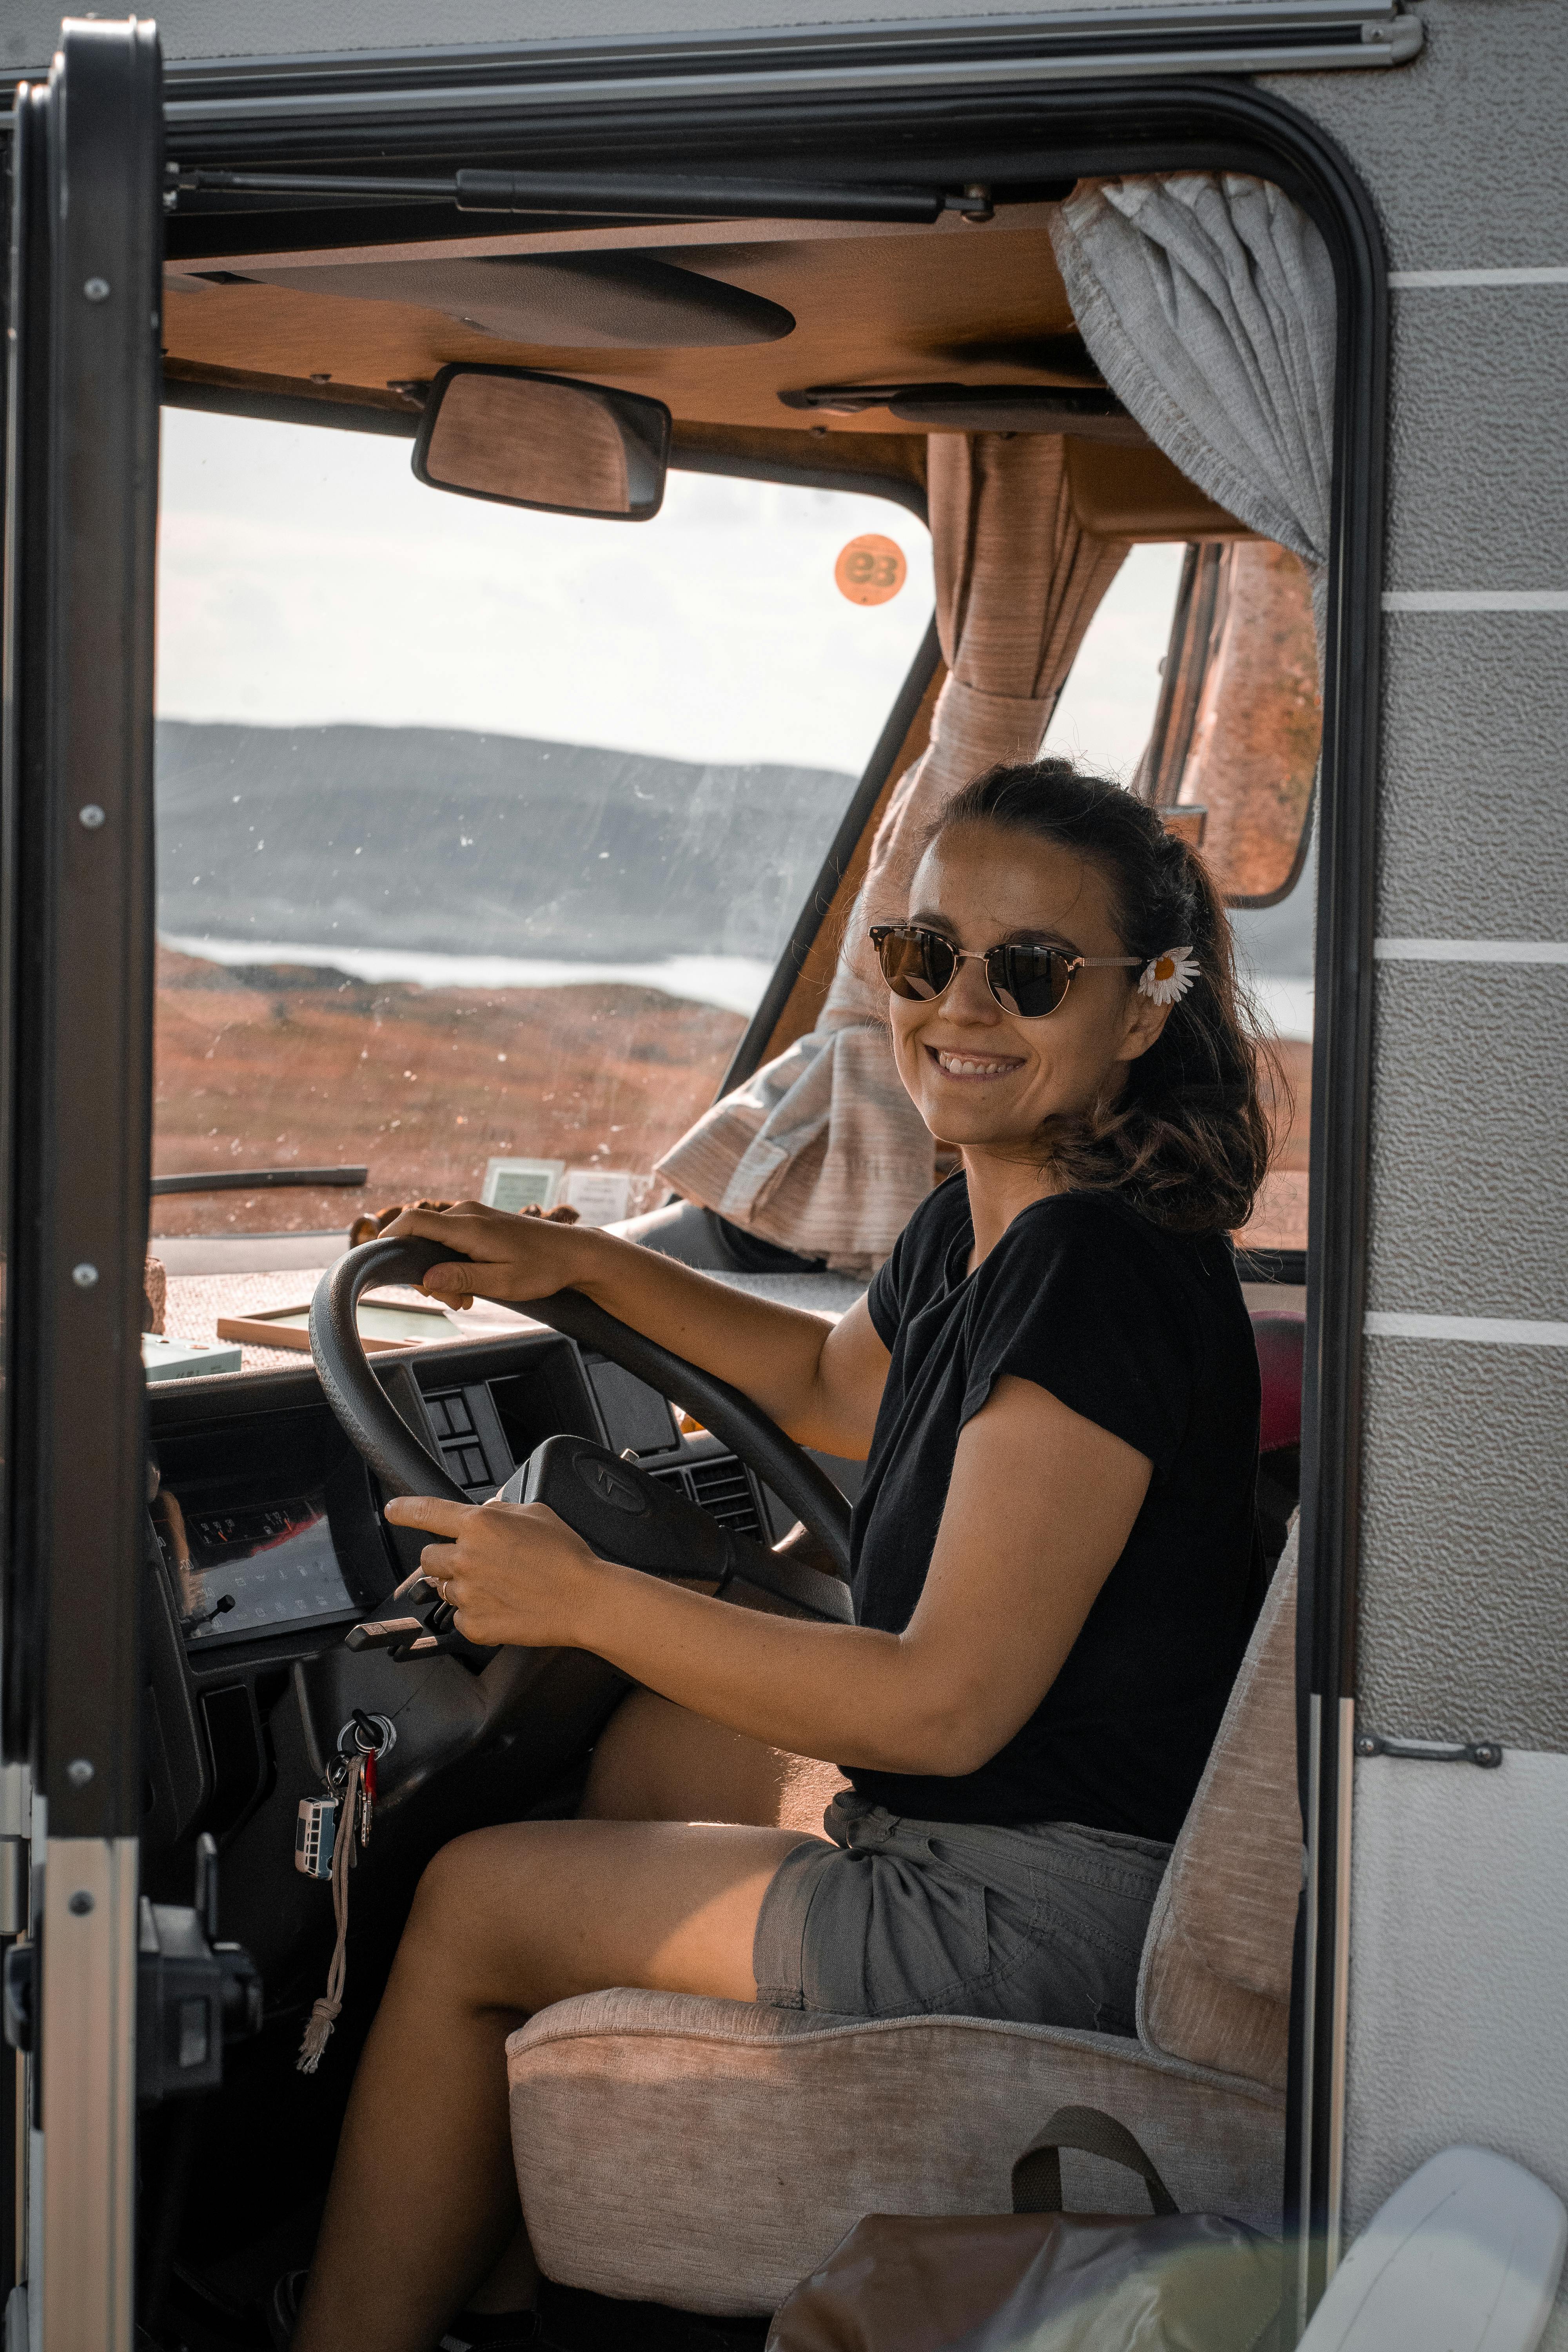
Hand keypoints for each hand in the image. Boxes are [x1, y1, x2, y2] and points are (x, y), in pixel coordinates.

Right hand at [380, 1199, 596, 1311]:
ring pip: (435, 1241)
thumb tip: (426, 1279)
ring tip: (467, 1297)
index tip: (381, 1260)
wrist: (573, 1252)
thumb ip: (462, 1279)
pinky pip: (451, 1239)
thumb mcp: (502, 1282)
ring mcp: (474, 1215)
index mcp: (469, 1226)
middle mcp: (467, 1213)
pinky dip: (452, 1263)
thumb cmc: (543, 1268)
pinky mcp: (480, 1222)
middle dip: (426, 1273)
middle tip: (455, 1302)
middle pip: (420, 1236)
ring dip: (441, 1271)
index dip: (389, 1238)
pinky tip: (472, 1284)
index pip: (413, 1221)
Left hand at [383, 1492, 606, 1648]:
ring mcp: (467, 1594)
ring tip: (497, 1585)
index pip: (426, 1511)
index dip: (404, 1509)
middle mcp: (466, 1557)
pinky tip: (502, 1606)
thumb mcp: (537, 1513)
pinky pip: (459, 1617)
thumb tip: (486, 1511)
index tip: (393, 1510)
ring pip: (443, 1587)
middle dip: (445, 1557)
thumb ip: (502, 1510)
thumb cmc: (566, 1556)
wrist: (585, 1600)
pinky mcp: (473, 1625)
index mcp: (480, 1524)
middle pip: (428, 1557)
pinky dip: (474, 1612)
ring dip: (461, 1584)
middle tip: (474, 1561)